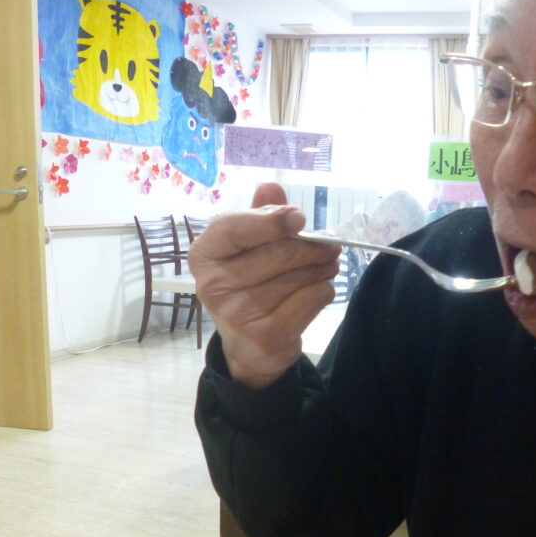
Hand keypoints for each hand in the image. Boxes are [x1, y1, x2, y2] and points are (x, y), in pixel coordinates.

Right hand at [188, 182, 339, 387]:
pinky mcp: (265, 335)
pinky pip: (311, 298)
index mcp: (204, 255)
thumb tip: (270, 187)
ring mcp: (237, 313)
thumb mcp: (247, 251)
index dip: (271, 220)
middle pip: (279, 252)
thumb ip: (259, 217)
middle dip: (314, 247)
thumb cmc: (250, 288)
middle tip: (331, 246)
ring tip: (327, 265)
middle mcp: (213, 285)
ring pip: (299, 276)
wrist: (250, 349)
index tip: (299, 218)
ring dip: (323, 268)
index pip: (233, 226)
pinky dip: (323, 291)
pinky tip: (318, 291)